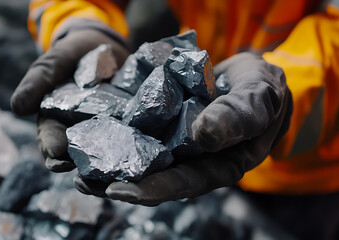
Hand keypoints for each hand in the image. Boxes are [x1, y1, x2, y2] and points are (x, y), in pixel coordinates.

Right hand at [10, 29, 128, 171]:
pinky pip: (129, 140)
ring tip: (116, 176)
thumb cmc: (72, 55)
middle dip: (82, 169)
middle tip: (89, 180)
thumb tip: (16, 107)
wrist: (103, 45)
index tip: (58, 158)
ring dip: (109, 167)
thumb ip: (38, 81)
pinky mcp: (127, 127)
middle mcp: (79, 133)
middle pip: (78, 157)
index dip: (53, 150)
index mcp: (56, 123)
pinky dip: (134, 148)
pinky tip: (142, 153)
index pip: (50, 141)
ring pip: (104, 155)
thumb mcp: (54, 62)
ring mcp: (104, 132)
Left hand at [74, 52, 292, 205]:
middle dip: (119, 181)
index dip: (152, 189)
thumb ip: (238, 117)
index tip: (119, 190)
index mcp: (217, 166)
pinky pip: (139, 131)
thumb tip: (205, 135)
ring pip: (140, 158)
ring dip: (110, 162)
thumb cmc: (262, 93)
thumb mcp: (259, 100)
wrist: (250, 79)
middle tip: (83, 182)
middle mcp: (192, 160)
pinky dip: (116, 133)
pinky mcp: (164, 124)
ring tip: (76, 166)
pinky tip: (91, 131)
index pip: (183, 183)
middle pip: (154, 177)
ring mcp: (176, 143)